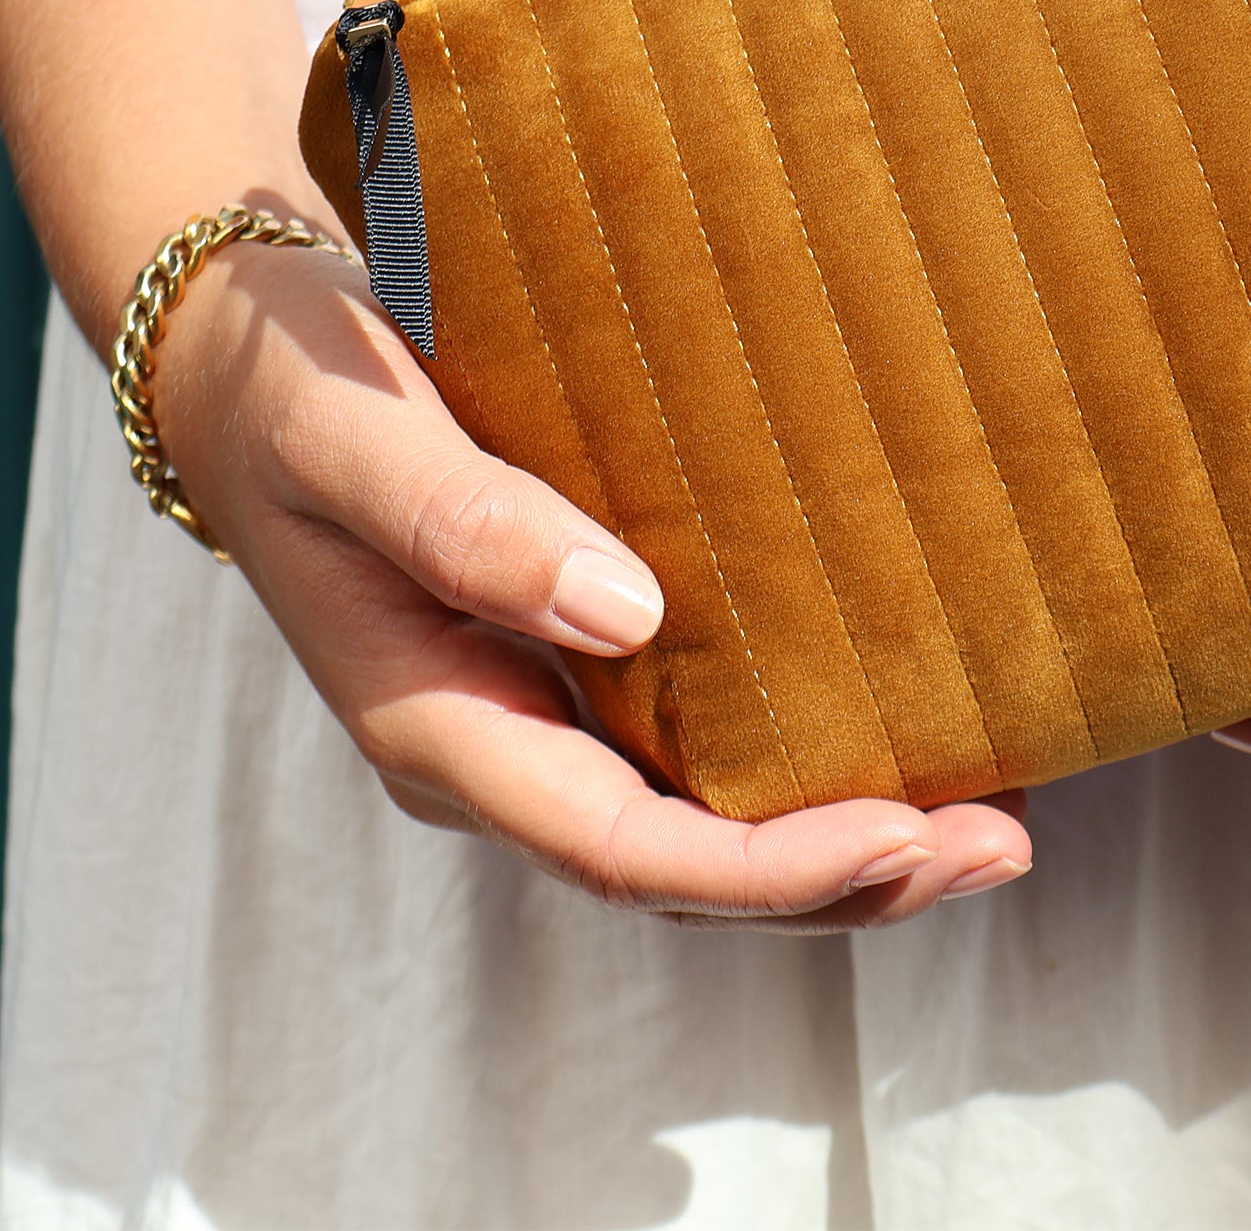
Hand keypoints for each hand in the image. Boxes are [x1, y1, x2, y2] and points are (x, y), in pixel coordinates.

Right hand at [152, 226, 1031, 930]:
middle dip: (846, 880)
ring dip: (844, 848)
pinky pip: (699, 759)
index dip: (768, 866)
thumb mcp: (356, 439)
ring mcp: (540, 719)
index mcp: (442, 727)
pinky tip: (901, 738)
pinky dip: (804, 773)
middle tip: (1001, 846)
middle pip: (686, 873)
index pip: (622, 849)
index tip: (904, 833)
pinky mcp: (575, 667)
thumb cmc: (295, 396)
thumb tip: (626, 614)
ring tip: (991, 823)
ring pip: (702, 834)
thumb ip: (468, 526)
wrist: (249, 370)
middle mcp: (502, 748)